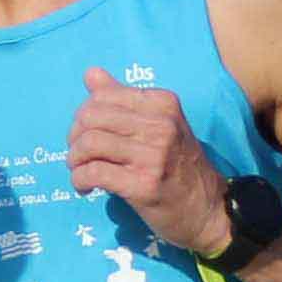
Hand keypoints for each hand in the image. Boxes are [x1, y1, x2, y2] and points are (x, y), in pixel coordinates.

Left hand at [68, 70, 231, 255]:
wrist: (207, 209)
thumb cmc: (179, 166)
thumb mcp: (159, 125)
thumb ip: (123, 98)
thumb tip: (91, 73)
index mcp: (162, 103)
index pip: (103, 96)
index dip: (84, 116)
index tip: (86, 134)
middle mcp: (160, 125)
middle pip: (91, 118)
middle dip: (74, 137)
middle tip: (79, 155)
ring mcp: (153, 155)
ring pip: (89, 144)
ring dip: (75, 160)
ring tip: (80, 171)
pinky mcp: (143, 185)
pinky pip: (94, 173)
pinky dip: (80, 180)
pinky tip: (85, 187)